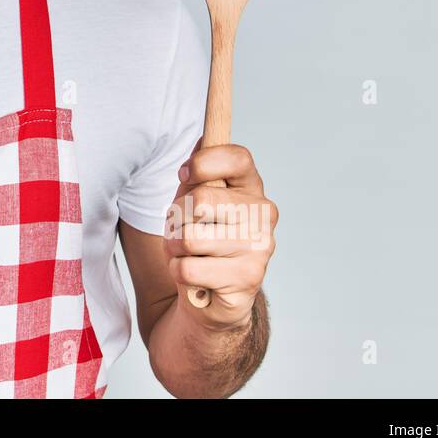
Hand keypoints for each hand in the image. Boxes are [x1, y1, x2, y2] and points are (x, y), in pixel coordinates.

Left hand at [164, 141, 277, 328]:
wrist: (210, 297)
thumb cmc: (200, 238)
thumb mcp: (193, 200)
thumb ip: (198, 171)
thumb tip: (202, 140)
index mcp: (252, 187)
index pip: (237, 158)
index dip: (203, 162)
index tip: (185, 175)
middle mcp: (263, 214)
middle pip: (202, 200)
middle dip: (176, 218)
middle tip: (182, 229)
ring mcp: (259, 248)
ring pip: (189, 239)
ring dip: (174, 249)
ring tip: (187, 254)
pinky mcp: (249, 280)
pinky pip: (187, 269)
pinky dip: (178, 273)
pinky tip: (195, 277)